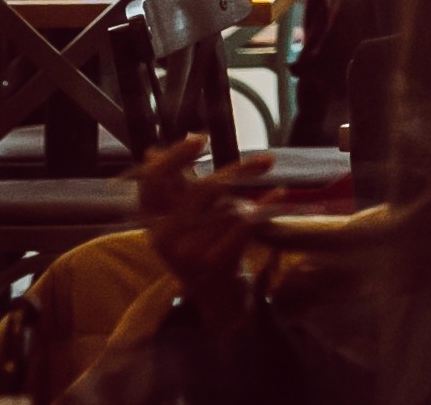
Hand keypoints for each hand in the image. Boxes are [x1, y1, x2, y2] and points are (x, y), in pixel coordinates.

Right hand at [135, 137, 275, 285]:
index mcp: (151, 218)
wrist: (212, 293)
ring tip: (249, 211)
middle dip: (239, 172)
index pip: (152, 181)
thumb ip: (173, 183)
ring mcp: (186, 251)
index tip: (201, 138)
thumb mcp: (181, 213)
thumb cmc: (198, 241)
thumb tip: (151, 152)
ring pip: (228, 207)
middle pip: (203, 189)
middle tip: (269, 159)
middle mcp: (162, 235)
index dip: (174, 158)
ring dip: (246, 204)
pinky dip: (264, 206)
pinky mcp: (211, 262)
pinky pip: (243, 223)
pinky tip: (279, 192)